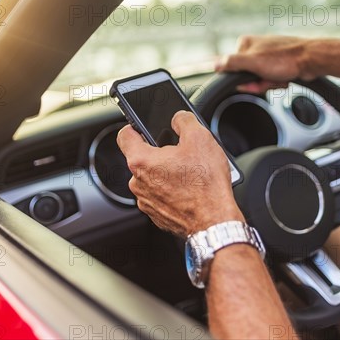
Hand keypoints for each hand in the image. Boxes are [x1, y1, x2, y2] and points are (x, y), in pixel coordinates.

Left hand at [116, 111, 243, 237]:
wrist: (215, 222)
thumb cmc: (206, 184)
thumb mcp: (200, 138)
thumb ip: (184, 120)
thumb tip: (178, 118)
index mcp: (141, 161)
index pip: (124, 136)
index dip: (134, 126)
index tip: (142, 126)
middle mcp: (137, 183)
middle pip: (142, 159)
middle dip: (160, 153)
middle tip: (181, 153)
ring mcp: (146, 202)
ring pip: (152, 178)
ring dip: (167, 173)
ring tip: (191, 173)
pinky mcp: (157, 215)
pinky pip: (161, 196)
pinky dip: (172, 191)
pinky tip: (190, 189)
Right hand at [217, 35, 322, 93]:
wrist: (312, 60)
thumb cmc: (285, 59)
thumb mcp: (252, 62)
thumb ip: (231, 63)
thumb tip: (214, 65)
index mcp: (245, 44)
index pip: (233, 68)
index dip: (242, 79)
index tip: (252, 80)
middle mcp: (256, 47)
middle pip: (247, 75)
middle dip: (259, 82)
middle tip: (269, 80)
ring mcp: (268, 54)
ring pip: (260, 78)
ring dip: (270, 83)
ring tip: (280, 78)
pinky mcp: (279, 62)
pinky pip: (271, 78)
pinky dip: (278, 82)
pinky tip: (285, 78)